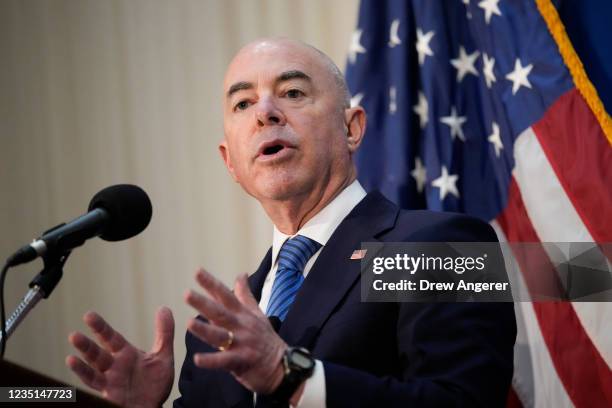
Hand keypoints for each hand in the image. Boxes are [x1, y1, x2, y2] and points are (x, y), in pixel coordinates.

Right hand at [66, 307, 174, 407]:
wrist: (154, 407)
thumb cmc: (155, 383)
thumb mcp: (162, 356)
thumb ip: (164, 333)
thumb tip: (164, 307)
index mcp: (125, 354)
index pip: (110, 338)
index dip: (100, 327)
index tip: (88, 315)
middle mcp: (114, 366)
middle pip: (97, 353)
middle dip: (86, 345)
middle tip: (74, 335)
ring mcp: (110, 382)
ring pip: (93, 371)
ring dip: (82, 364)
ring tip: (70, 357)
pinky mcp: (110, 396)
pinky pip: (96, 387)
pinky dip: (85, 378)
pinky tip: (74, 366)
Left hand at [185, 268, 286, 393]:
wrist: (282, 366)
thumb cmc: (266, 338)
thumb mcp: (257, 313)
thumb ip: (245, 295)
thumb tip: (241, 274)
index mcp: (243, 314)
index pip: (226, 295)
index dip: (212, 283)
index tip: (197, 272)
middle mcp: (241, 326)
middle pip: (220, 313)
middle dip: (204, 303)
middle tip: (187, 294)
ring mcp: (242, 343)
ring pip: (220, 336)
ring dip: (205, 330)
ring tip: (189, 323)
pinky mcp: (242, 361)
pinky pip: (224, 361)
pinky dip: (211, 361)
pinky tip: (197, 359)